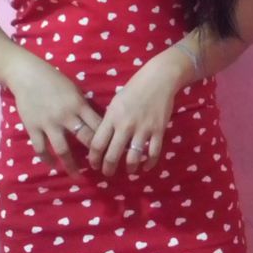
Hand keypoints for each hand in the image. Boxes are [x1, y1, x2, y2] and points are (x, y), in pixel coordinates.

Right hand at [7, 52, 102, 176]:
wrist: (27, 75)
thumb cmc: (54, 80)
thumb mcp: (74, 90)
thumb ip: (83, 106)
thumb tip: (97, 123)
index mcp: (79, 104)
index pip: (97, 125)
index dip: (106, 139)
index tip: (111, 150)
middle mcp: (66, 116)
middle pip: (85, 139)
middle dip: (94, 154)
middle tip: (100, 167)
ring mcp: (48, 123)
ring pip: (63, 149)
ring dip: (71, 165)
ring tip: (77, 176)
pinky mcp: (33, 127)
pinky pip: (41, 148)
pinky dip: (47, 159)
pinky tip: (53, 165)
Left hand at [87, 53, 182, 176]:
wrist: (158, 79)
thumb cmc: (134, 88)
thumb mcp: (115, 102)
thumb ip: (109, 121)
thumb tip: (103, 139)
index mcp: (112, 117)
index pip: (97, 144)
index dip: (94, 158)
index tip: (94, 164)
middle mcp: (125, 125)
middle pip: (112, 155)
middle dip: (108, 168)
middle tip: (108, 173)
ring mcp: (143, 129)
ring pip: (133, 158)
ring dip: (129, 168)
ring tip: (129, 170)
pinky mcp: (158, 130)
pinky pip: (153, 153)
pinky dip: (149, 163)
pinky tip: (146, 166)